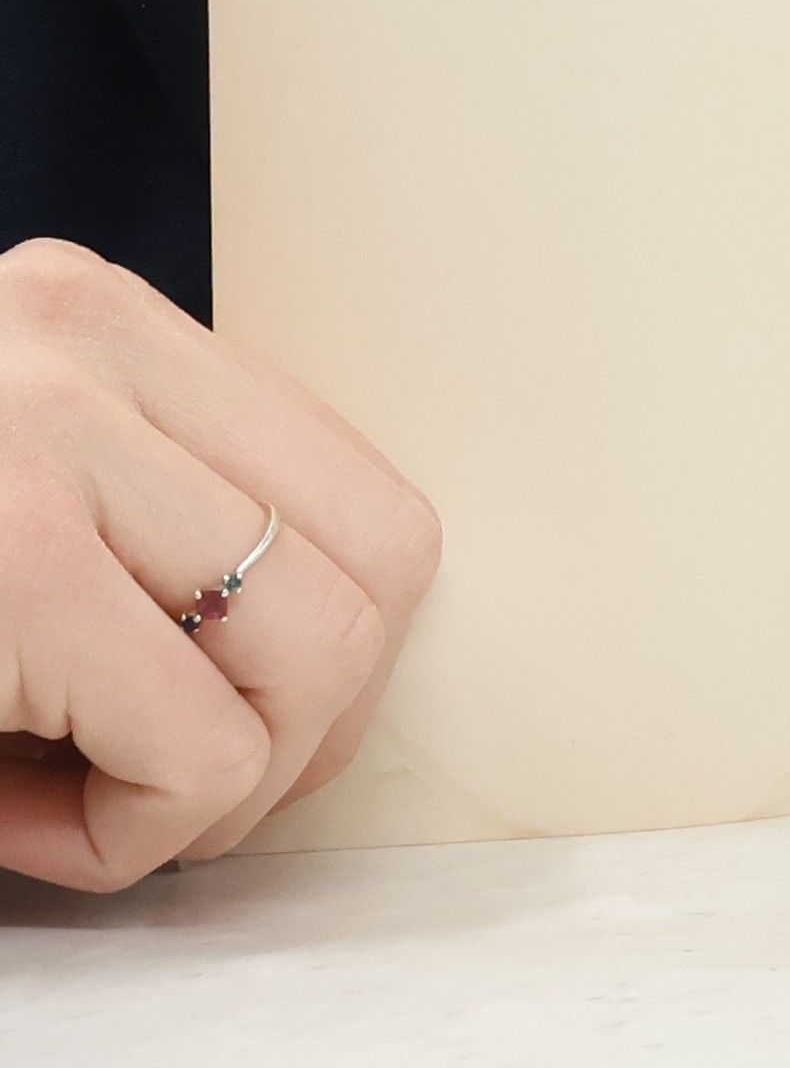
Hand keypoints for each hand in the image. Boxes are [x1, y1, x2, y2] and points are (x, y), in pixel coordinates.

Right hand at [0, 240, 441, 890]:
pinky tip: (12, 814)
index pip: (363, 494)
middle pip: (384, 565)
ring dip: (232, 780)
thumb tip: (351, 640)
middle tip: (197, 782)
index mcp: (108, 325)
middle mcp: (87, 347)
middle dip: (316, 720)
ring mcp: (45, 435)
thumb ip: (168, 517)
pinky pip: (202, 749)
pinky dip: (133, 832)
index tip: (249, 720)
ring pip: (321, 652)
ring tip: (99, 797)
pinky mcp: (6, 553)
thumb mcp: (37, 497)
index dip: (346, 646)